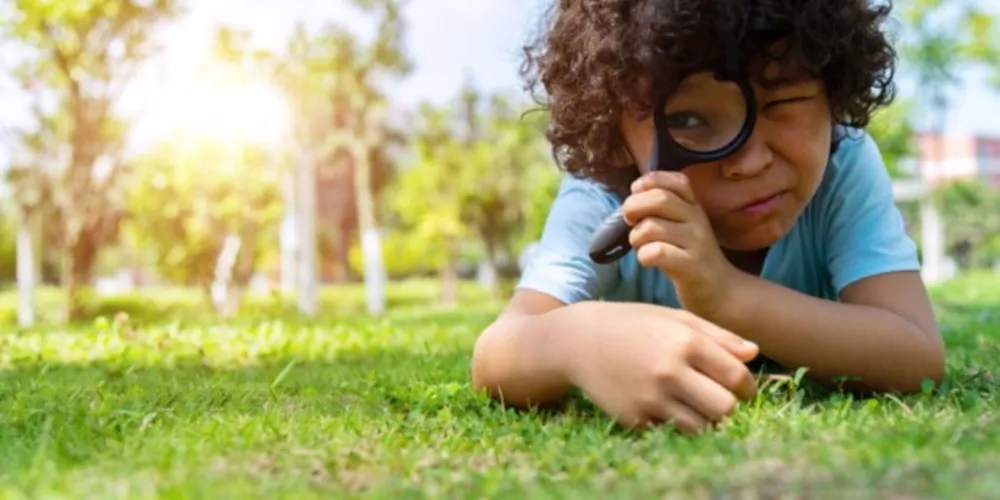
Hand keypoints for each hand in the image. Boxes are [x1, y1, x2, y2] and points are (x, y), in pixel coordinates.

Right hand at [568, 302, 758, 432]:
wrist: (578, 341)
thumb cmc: (632, 324)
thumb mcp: (674, 318)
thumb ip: (717, 336)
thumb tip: (754, 354)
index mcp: (685, 342)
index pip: (737, 378)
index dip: (746, 386)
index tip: (740, 387)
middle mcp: (669, 371)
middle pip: (725, 408)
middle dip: (727, 405)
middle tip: (718, 397)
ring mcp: (650, 398)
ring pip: (701, 427)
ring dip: (703, 419)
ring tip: (692, 402)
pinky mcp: (634, 418)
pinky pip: (670, 431)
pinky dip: (672, 422)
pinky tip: (661, 403)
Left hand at [621, 171, 738, 320]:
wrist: (721, 292)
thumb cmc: (690, 257)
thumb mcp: (682, 227)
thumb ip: (661, 210)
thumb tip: (631, 199)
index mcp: (694, 206)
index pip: (676, 180)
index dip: (650, 181)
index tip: (637, 193)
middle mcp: (697, 220)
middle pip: (659, 199)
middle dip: (633, 207)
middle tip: (630, 221)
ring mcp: (696, 242)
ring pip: (651, 227)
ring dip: (636, 237)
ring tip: (641, 246)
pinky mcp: (691, 266)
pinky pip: (657, 253)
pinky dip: (644, 256)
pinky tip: (648, 261)